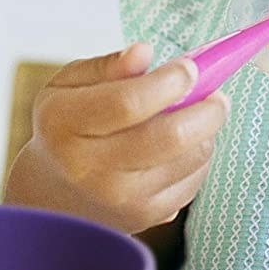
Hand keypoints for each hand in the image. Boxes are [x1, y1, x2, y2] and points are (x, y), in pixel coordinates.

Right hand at [5, 42, 228, 235]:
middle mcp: (89, 167)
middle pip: (168, 137)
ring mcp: (119, 198)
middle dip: (206, 110)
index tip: (189, 68)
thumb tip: (143, 52)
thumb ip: (107, 65)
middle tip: (216, 96)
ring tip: (200, 116)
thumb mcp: (69, 84)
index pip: (128, 103)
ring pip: (189, 159)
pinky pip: (193, 183)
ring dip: (206, 133)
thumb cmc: (67, 127)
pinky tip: (187, 145)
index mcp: (65, 123)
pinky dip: (199, 158)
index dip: (168, 82)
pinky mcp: (143, 217)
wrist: (52, 191)